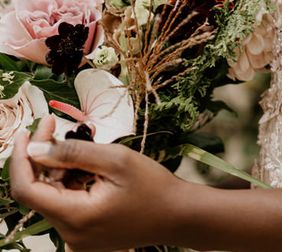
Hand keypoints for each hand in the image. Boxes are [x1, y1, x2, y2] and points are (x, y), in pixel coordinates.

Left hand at [10, 115, 183, 251]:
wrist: (177, 214)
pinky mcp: (85, 233)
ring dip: (60, 168)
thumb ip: (73, 152)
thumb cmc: (154, 187)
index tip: (31, 131)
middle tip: (57, 126)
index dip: (22, 158)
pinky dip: (72, 181)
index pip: (26, 189)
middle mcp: (70, 234)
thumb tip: (35, 148)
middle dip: (45, 157)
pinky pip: (67, 204)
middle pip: (40, 191)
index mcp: (75, 217)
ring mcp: (77, 236)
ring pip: (53, 195)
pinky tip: (89, 166)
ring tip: (83, 143)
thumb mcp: (116, 160)